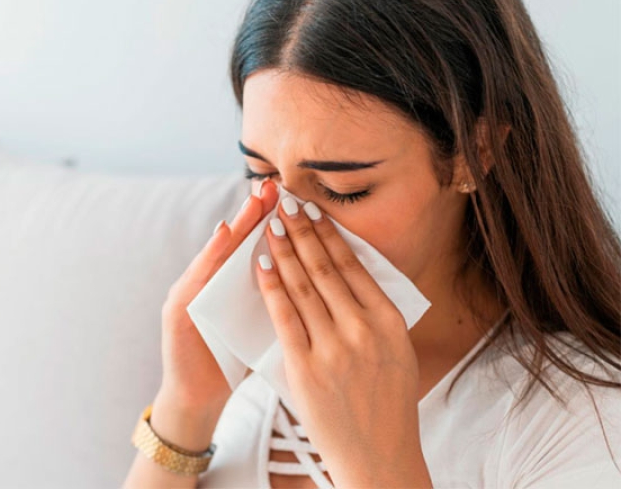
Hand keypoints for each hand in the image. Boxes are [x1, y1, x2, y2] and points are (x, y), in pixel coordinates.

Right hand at [157, 178, 279, 413]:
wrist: (200, 396)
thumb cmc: (235, 360)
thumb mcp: (261, 324)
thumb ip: (277, 297)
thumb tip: (318, 274)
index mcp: (236, 286)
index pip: (256, 247)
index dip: (274, 221)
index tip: (295, 195)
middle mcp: (211, 282)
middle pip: (236, 241)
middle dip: (254, 212)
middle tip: (273, 184)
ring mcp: (191, 292)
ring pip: (217, 252)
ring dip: (235, 224)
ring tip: (253, 200)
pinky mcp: (178, 309)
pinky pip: (196, 277)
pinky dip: (209, 254)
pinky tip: (222, 234)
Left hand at [254, 196, 432, 487]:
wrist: (378, 455)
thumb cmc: (388, 402)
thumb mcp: (397, 351)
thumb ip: (376, 314)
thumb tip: (355, 273)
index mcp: (388, 320)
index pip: (353, 265)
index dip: (329, 234)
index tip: (313, 210)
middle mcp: (363, 329)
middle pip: (324, 268)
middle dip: (301, 230)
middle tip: (285, 203)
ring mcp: (334, 348)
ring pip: (302, 286)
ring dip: (283, 250)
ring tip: (270, 224)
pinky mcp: (306, 368)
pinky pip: (284, 317)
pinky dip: (271, 287)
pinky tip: (261, 265)